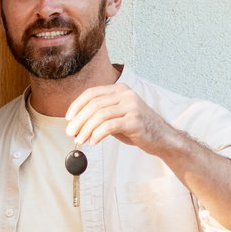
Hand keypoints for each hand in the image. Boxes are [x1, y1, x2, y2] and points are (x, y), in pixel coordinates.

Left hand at [64, 83, 179, 154]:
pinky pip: (110, 126)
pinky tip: (93, 142)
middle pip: (94, 104)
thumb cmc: (138, 128)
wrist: (162, 138)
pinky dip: (97, 134)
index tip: (68, 119)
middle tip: (70, 133)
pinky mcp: (135, 121)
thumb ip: (101, 115)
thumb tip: (77, 124)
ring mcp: (132, 107)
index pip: (92, 93)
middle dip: (78, 120)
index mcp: (120, 90)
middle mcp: (126, 95)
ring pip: (100, 115)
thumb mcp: (118, 116)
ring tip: (79, 140)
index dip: (77, 105)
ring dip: (85, 129)